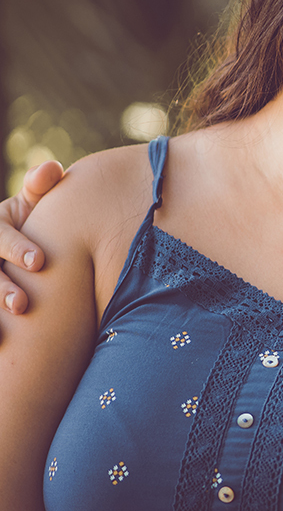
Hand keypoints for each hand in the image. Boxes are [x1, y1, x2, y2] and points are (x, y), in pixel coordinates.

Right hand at [0, 160, 63, 312]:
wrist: (18, 260)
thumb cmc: (29, 229)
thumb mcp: (29, 208)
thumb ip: (39, 190)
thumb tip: (51, 167)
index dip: (16, 247)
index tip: (40, 262)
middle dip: (1, 288)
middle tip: (23, 304)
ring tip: (12, 325)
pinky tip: (4, 343)